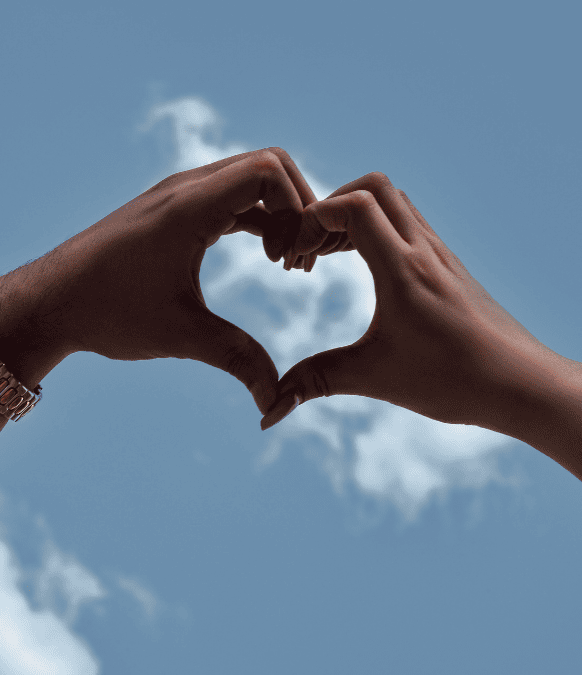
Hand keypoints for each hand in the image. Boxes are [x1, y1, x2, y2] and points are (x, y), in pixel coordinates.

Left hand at [0, 147, 319, 412]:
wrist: (48, 303)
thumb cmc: (106, 313)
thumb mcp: (179, 336)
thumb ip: (237, 360)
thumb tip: (275, 403)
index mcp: (188, 206)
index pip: (268, 169)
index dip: (298, 208)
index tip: (290, 262)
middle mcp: (183, 188)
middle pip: (268, 166)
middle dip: (297, 207)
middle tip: (295, 262)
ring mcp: (175, 195)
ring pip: (249, 179)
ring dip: (277, 212)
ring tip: (281, 263)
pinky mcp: (170, 209)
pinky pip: (229, 195)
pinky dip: (255, 217)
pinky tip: (262, 257)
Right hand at [261, 172, 561, 432]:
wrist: (521, 384)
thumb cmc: (454, 381)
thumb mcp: (373, 379)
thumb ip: (316, 382)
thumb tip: (269, 410)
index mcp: (403, 269)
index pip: (355, 205)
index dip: (313, 219)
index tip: (295, 257)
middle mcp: (423, 250)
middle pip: (374, 187)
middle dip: (330, 206)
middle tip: (308, 248)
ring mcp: (439, 254)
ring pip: (394, 201)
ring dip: (354, 215)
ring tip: (327, 257)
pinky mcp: (447, 265)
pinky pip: (407, 224)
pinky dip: (376, 231)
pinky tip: (361, 269)